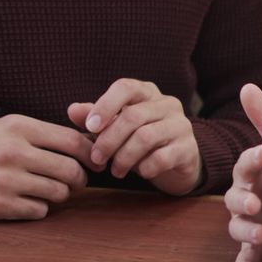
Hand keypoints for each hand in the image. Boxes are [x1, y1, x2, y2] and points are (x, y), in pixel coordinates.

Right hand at [0, 114, 97, 219]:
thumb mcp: (8, 128)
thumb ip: (43, 134)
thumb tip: (87, 145)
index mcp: (18, 128)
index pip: (72, 141)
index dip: (90, 154)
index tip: (95, 162)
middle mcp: (13, 152)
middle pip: (70, 170)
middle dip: (79, 179)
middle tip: (75, 181)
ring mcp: (5, 180)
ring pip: (59, 193)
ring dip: (60, 194)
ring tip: (48, 189)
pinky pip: (40, 210)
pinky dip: (39, 207)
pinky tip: (27, 200)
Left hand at [68, 78, 202, 195]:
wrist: (177, 163)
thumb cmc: (141, 141)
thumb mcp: (116, 128)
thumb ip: (96, 118)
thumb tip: (72, 110)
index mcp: (147, 93)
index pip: (125, 87)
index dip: (105, 105)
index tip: (89, 127)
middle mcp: (167, 104)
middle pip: (133, 116)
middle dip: (109, 140)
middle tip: (97, 159)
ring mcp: (181, 125)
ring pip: (146, 137)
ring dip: (124, 157)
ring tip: (116, 171)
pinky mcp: (188, 148)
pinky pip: (162, 157)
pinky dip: (145, 168)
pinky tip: (140, 174)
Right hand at [224, 84, 261, 261]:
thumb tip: (246, 86)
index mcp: (255, 176)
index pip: (246, 165)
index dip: (251, 161)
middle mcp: (249, 200)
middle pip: (234, 200)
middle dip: (242, 202)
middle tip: (256, 204)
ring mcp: (252, 227)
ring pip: (237, 230)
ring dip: (246, 232)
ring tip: (261, 233)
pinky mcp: (259, 252)